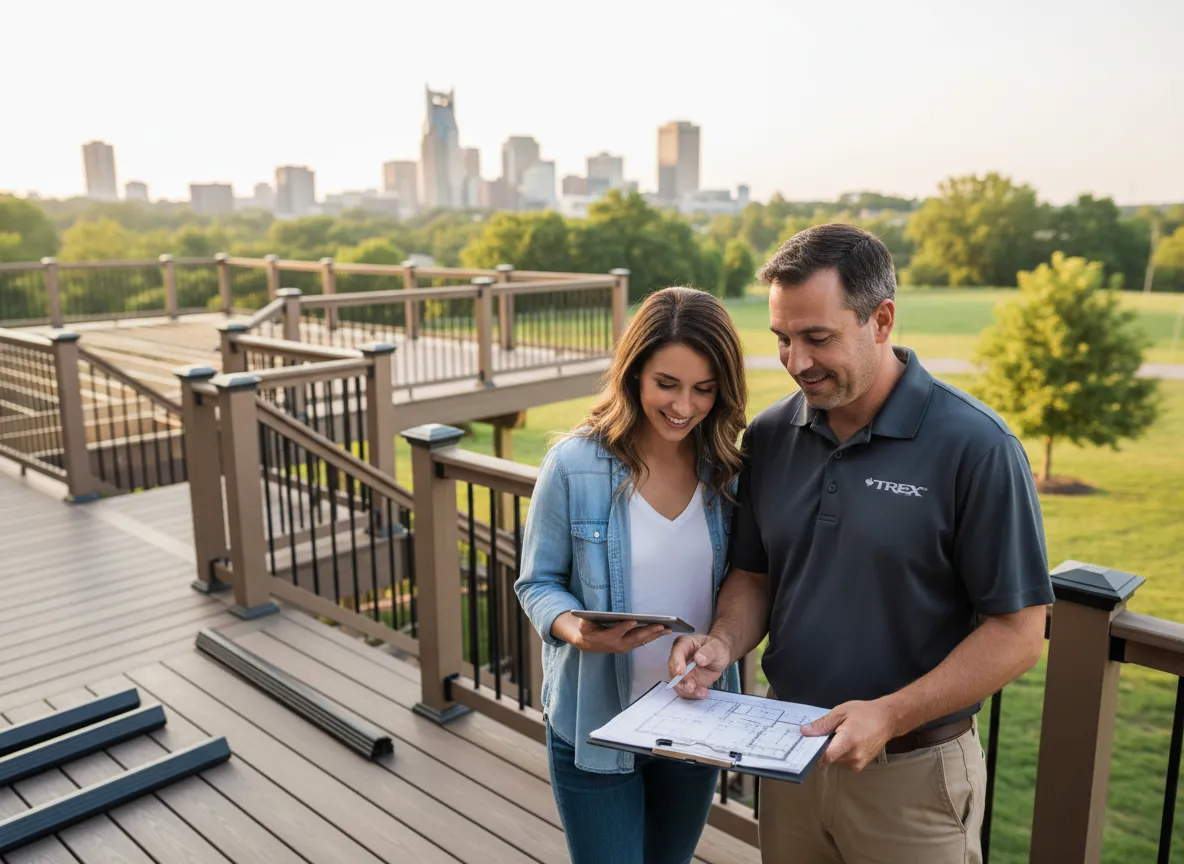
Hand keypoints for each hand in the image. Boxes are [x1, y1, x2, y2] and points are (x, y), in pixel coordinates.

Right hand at [552, 613, 669, 653]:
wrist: (589, 644)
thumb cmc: (587, 631)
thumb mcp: (583, 625)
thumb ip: (584, 622)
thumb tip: (584, 617)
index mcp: (607, 638)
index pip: (616, 632)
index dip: (624, 627)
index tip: (632, 621)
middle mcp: (619, 644)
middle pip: (635, 637)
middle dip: (649, 631)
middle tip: (661, 625)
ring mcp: (626, 646)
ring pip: (643, 640)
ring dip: (656, 635)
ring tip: (668, 628)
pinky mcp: (630, 646)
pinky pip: (644, 641)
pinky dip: (654, 636)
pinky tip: (664, 631)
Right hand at [668, 634, 731, 698]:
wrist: (720, 657)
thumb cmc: (716, 648)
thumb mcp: (716, 647)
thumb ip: (708, 651)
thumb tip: (699, 658)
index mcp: (685, 644)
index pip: (677, 652)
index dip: (677, 662)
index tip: (681, 672)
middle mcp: (680, 657)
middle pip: (673, 669)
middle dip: (680, 681)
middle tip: (691, 687)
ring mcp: (682, 671)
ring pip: (677, 683)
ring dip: (686, 690)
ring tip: (700, 692)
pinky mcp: (686, 681)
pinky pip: (685, 690)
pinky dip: (692, 694)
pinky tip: (702, 693)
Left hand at [800, 699, 898, 770]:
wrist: (887, 720)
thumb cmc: (864, 713)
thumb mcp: (841, 712)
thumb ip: (822, 724)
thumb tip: (805, 732)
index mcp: (849, 741)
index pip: (826, 756)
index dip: (814, 752)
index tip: (806, 746)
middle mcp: (854, 756)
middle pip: (829, 758)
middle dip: (825, 747)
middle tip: (829, 733)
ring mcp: (858, 763)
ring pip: (835, 761)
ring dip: (833, 750)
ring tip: (841, 736)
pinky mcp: (860, 766)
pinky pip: (842, 762)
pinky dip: (841, 753)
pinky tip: (847, 742)